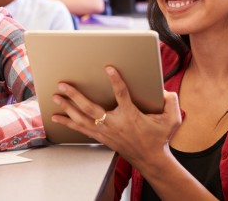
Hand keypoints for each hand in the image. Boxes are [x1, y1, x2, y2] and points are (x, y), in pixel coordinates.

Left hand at [51, 66, 181, 167]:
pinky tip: (57, 117)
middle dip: (75, 96)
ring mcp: (106, 132)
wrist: (150, 159)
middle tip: (63, 85)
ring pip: (82, 119)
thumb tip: (164, 91)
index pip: (122, 95)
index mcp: (131, 116)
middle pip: (91, 108)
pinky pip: (81, 129)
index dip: (116, 81)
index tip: (108, 68)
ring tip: (56, 97)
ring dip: (68, 108)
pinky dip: (68, 123)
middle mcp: (115, 124)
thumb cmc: (159, 137)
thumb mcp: (172, 119)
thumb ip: (171, 102)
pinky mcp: (102, 138)